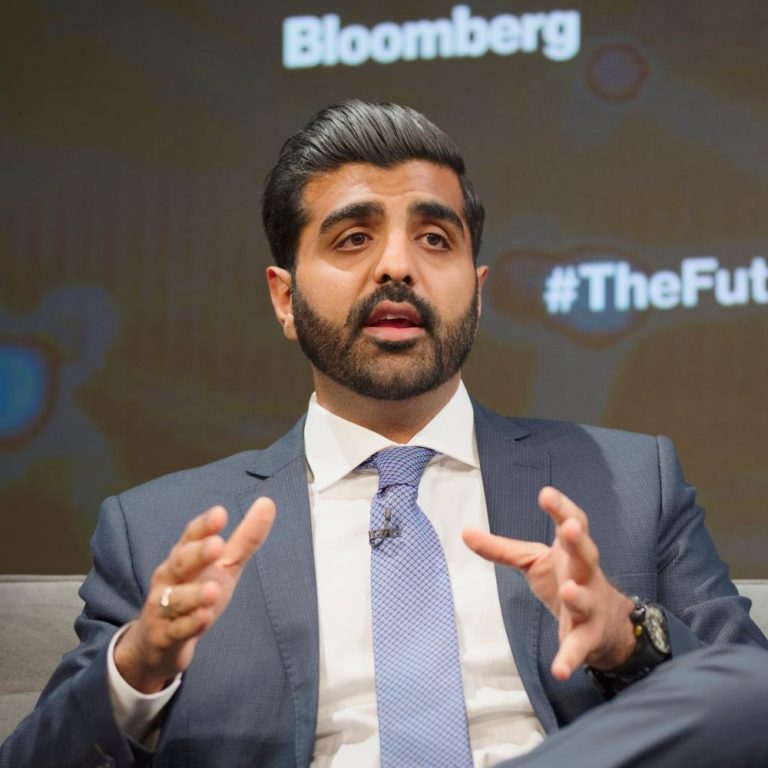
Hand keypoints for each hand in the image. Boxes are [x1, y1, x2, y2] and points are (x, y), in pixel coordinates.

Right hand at [114, 498, 275, 692]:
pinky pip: (176, 630)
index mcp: (184, 556)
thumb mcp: (224, 565)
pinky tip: (205, 618)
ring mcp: (163, 608)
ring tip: (213, 589)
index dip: (204, 525)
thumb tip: (268, 502)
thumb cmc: (196, 594)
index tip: (220, 514)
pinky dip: (190, 624)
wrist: (159, 643)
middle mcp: (170, 578)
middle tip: (217, 545)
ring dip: (194, 594)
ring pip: (176, 598)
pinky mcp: (164, 636)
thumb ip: (245, 537)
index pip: (191, 536)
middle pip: (180, 562)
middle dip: (197, 553)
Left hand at [463, 486, 635, 680]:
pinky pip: (579, 648)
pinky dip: (570, 658)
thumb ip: (502, 549)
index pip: (572, 523)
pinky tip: (559, 669)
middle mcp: (586, 574)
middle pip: (586, 554)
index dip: (561, 507)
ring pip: (586, 599)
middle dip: (578, 541)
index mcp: (571, 551)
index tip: (546, 493)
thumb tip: (464, 531)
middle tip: (569, 527)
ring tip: (569, 591)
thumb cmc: (565, 579)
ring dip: (578, 595)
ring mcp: (590, 606)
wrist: (607, 625)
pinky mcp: (588, 638)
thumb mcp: (533, 561)